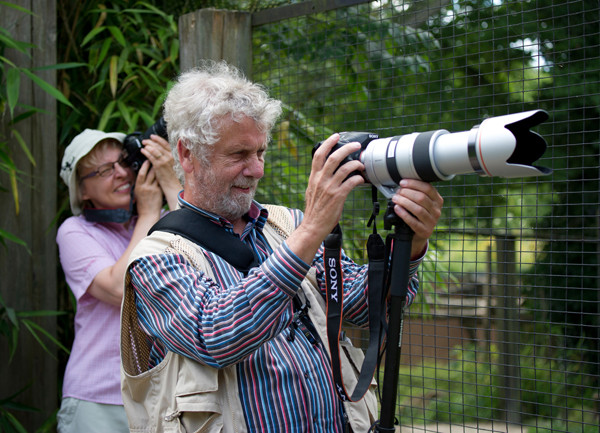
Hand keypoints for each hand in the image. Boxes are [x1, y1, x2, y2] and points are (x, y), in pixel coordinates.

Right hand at [134, 160, 162, 218]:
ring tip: (161, 165)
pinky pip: (161, 182)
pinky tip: (164, 173)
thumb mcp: (138, 193)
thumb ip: (140, 184)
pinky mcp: (159, 192)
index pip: (141, 173)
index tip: (147, 160)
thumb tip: (143, 175)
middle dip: (153, 165)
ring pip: (157, 177)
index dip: (144, 166)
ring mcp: (153, 189)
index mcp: (138, 186)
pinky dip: (162, 177)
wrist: (148, 214)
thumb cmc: (142, 204)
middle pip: (150, 173)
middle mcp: (145, 187)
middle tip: (156, 159)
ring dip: (159, 170)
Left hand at [141, 135, 178, 187]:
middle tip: (145, 141)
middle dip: (150, 142)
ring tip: (143, 145)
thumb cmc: (171, 175)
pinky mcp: (158, 165)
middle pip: (158, 145)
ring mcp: (164, 161)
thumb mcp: (172, 163)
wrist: (172, 184)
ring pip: (154, 149)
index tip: (152, 136)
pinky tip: (142, 151)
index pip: (165, 144)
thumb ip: (167, 156)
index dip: (158, 139)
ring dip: (147, 146)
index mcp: (173, 155)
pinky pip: (150, 156)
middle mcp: (169, 156)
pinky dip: (145, 152)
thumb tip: (160, 150)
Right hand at [286, 133, 364, 262]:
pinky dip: (358, 179)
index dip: (328, 143)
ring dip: (356, 164)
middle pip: (333, 158)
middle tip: (356, 146)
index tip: (336, 136)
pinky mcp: (337, 197)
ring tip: (361, 165)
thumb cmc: (315, 210)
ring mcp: (329, 188)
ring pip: (344, 169)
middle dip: (347, 148)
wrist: (312, 226)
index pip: (319, 155)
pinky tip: (361, 179)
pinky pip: (350, 183)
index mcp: (314, 177)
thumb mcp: (312, 190)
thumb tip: (327, 170)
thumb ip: (319, 179)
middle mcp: (320, 180)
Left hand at [390, 179, 442, 258]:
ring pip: (418, 209)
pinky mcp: (425, 231)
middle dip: (407, 192)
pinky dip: (403, 214)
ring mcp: (432, 222)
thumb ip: (416, 193)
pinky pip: (413, 222)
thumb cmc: (417, 215)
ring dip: (404, 202)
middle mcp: (437, 210)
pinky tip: (397, 208)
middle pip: (421, 198)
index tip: (402, 182)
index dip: (414, 184)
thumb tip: (403, 184)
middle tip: (397, 192)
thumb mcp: (422, 203)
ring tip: (395, 199)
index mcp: (437, 200)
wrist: (417, 234)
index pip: (428, 188)